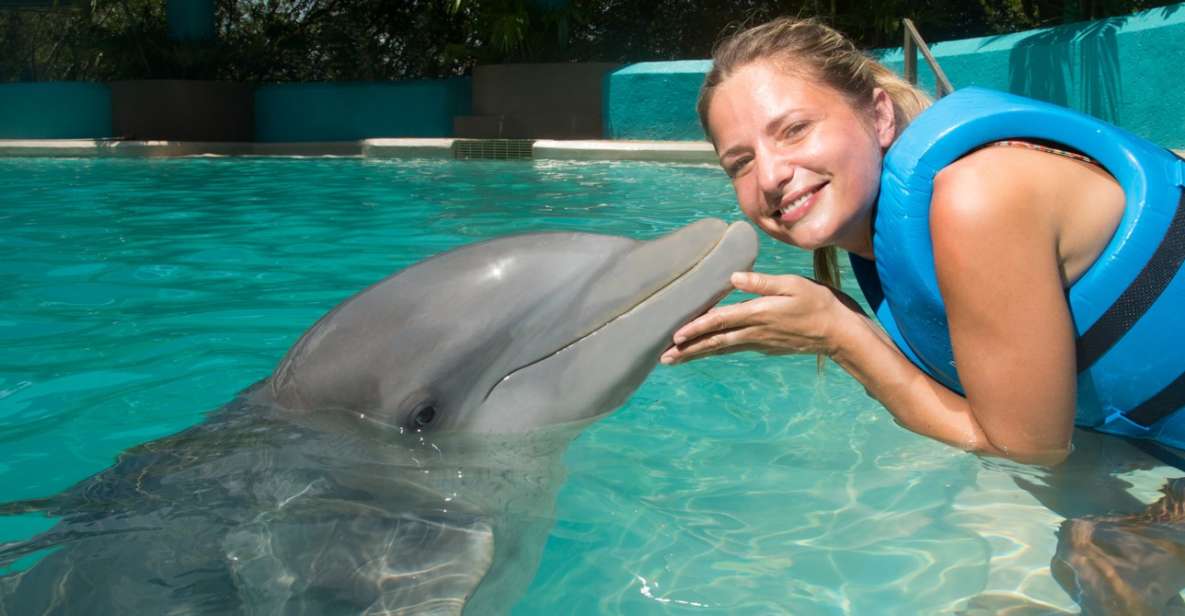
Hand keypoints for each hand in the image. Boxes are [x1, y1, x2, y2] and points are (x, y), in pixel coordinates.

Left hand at [660, 271, 857, 364]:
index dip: (696, 328)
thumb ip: (762, 283)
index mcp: (758, 314)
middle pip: (715, 342)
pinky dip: (715, 350)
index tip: (675, 336)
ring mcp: (759, 343)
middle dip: (688, 350)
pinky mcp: (765, 347)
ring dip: (698, 353)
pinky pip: (734, 349)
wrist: (840, 334)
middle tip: (663, 358)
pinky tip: (707, 350)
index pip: (720, 322)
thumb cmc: (819, 303)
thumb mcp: (793, 285)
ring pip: (722, 349)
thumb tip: (733, 278)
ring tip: (675, 359)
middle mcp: (755, 333)